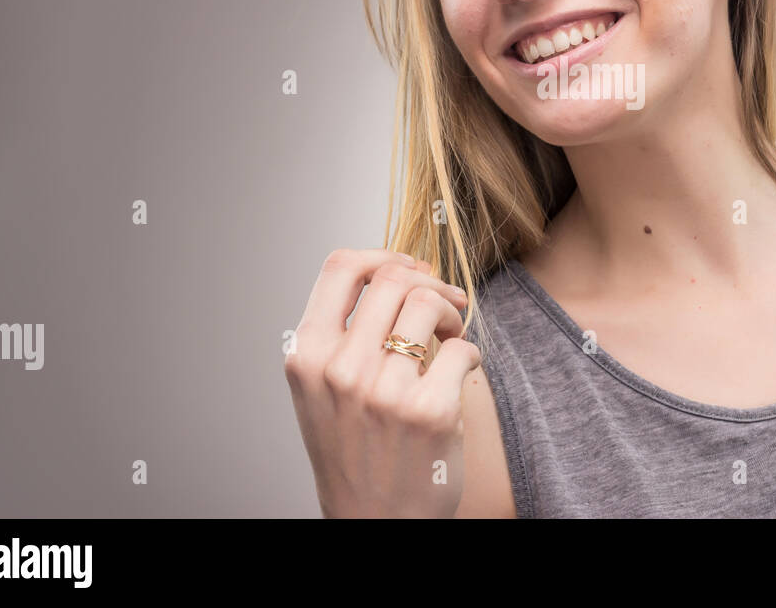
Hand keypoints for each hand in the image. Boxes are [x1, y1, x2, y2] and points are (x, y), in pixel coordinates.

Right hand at [284, 250, 479, 517]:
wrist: (372, 520)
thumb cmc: (353, 450)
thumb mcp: (322, 387)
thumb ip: (346, 332)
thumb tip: (403, 269)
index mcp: (307, 355)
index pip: (340, 267)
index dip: (382, 255)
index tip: (408, 266)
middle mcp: (340, 368)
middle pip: (394, 277)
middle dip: (428, 282)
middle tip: (444, 304)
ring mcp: (384, 390)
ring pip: (429, 303)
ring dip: (451, 311)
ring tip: (450, 334)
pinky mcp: (429, 410)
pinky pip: (462, 347)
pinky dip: (468, 353)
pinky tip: (460, 372)